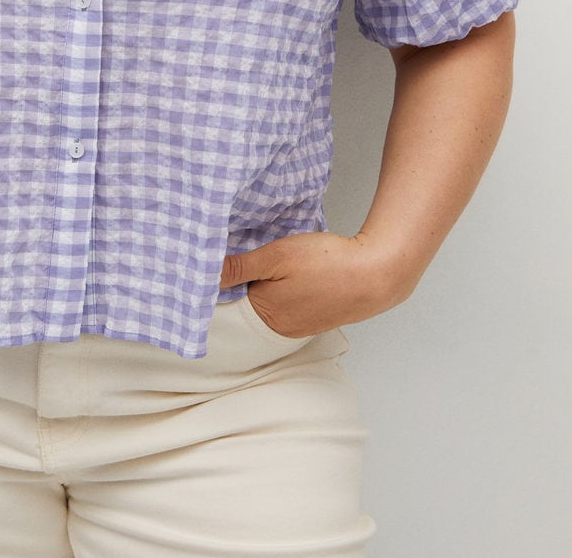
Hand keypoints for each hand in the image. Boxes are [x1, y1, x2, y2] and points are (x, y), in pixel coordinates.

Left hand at [219, 231, 401, 337]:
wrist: (377, 273)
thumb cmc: (327, 263)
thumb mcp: (276, 256)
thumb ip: (240, 266)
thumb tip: (204, 275)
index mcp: (267, 316)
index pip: (232, 298)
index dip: (229, 276)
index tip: (228, 256)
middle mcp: (282, 328)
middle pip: (252, 300)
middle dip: (251, 279)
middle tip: (259, 253)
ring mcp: (302, 324)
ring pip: (273, 300)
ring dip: (272, 282)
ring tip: (283, 261)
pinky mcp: (318, 316)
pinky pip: (293, 302)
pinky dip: (290, 287)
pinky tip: (300, 271)